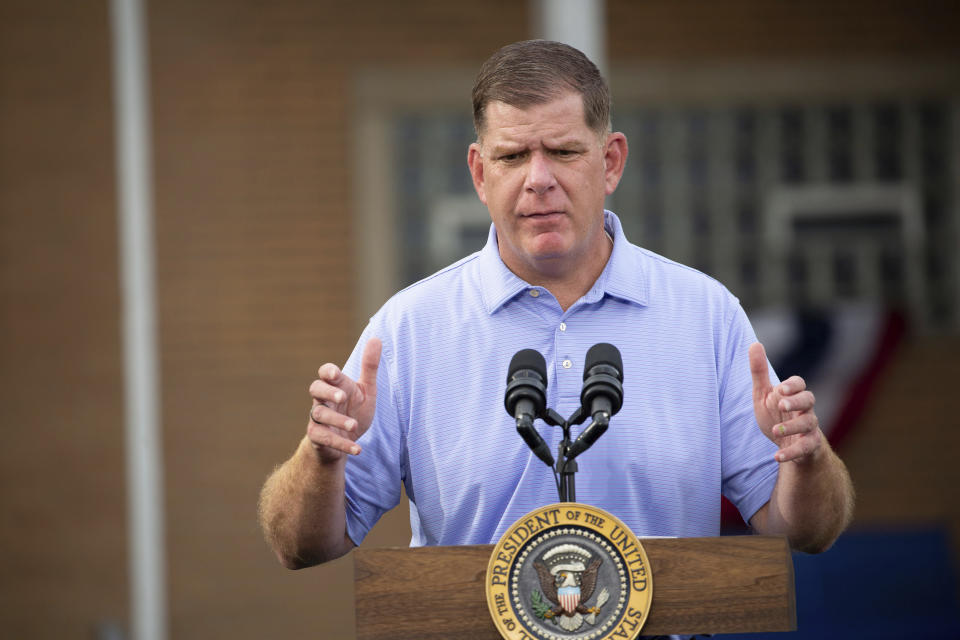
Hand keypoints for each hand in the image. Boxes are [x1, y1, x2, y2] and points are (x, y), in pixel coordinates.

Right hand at [306, 338, 381, 461]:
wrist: (344, 441)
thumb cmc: (353, 410)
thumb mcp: (365, 390)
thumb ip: (370, 367)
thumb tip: (376, 338)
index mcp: (335, 386)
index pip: (325, 373)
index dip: (328, 371)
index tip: (335, 373)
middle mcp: (323, 400)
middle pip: (315, 389)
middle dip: (327, 391)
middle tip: (343, 396)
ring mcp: (318, 419)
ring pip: (319, 415)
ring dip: (337, 420)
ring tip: (354, 425)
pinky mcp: (318, 438)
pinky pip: (325, 439)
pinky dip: (342, 444)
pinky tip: (358, 449)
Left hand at [748, 342, 823, 463]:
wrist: (787, 444)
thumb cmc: (776, 414)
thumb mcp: (763, 394)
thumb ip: (759, 371)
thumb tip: (755, 343)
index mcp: (794, 394)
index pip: (800, 384)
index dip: (792, 386)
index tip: (780, 389)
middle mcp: (805, 409)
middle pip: (809, 400)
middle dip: (796, 401)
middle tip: (781, 404)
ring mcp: (809, 428)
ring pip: (809, 424)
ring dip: (792, 427)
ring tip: (774, 431)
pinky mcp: (809, 446)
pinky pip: (805, 449)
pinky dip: (791, 452)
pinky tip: (777, 457)